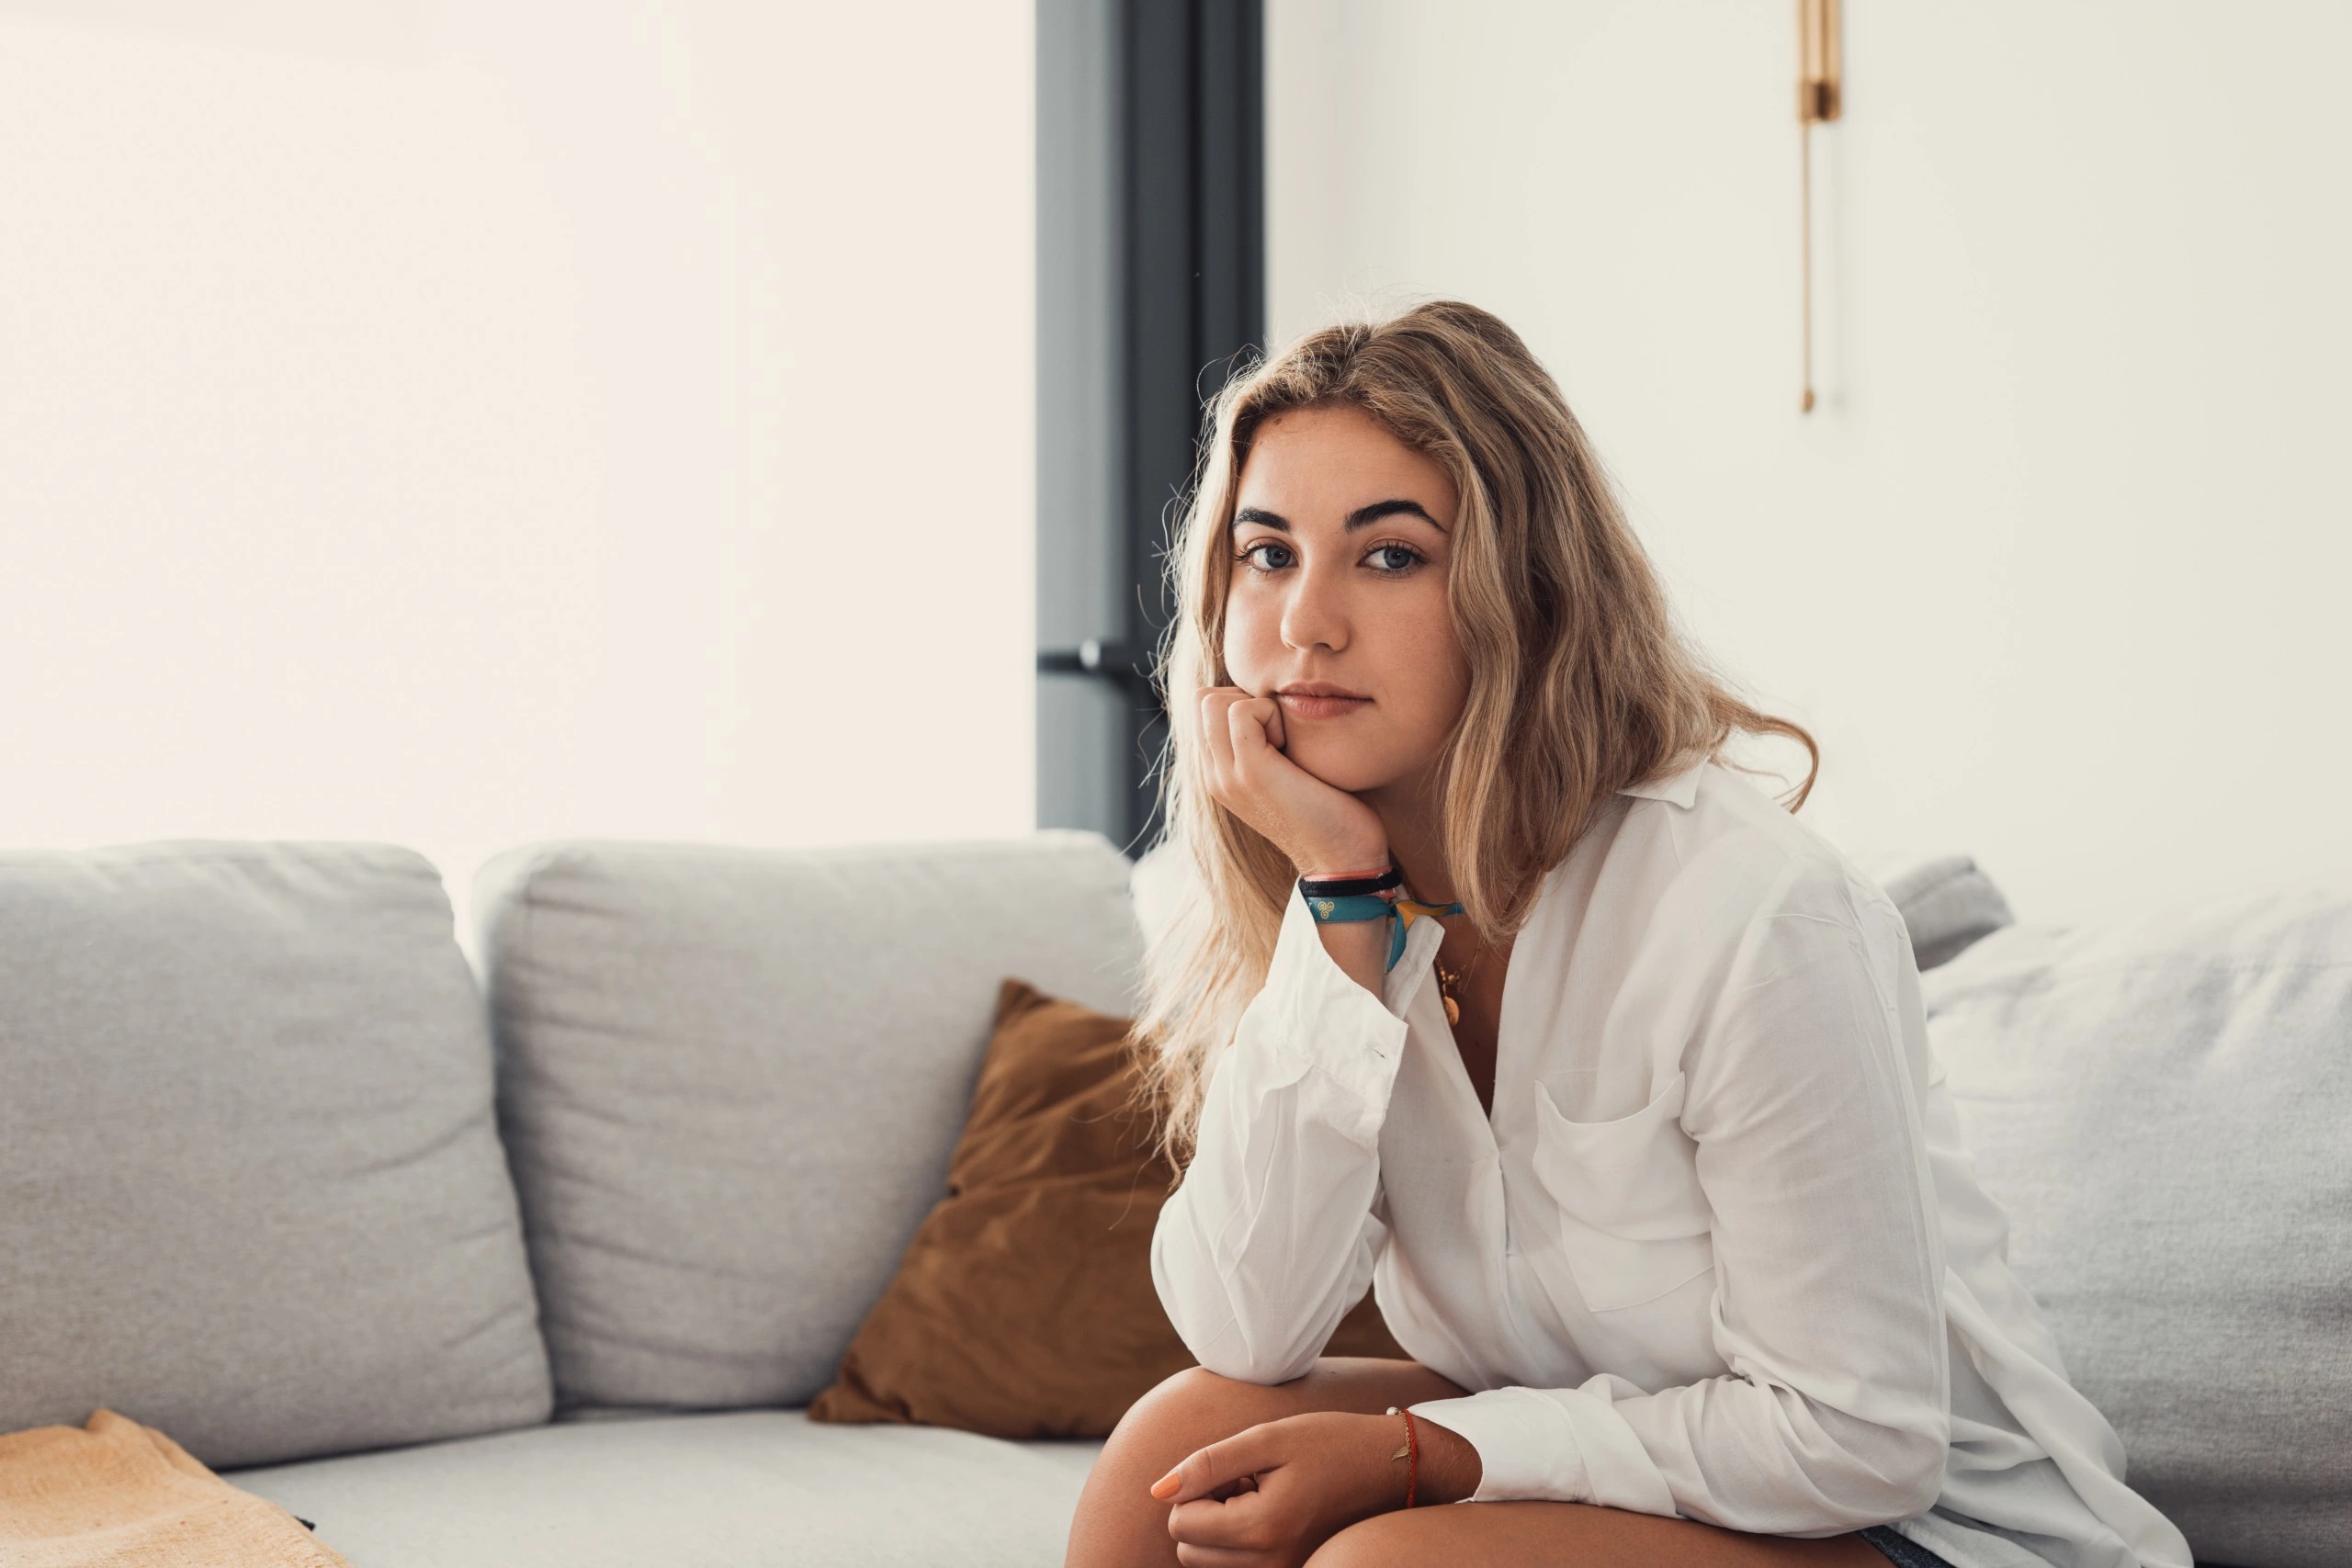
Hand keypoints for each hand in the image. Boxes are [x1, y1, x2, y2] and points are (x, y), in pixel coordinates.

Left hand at [1149, 1411, 1404, 1567]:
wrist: (1388, 1468)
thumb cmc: (1329, 1443)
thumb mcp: (1267, 1438)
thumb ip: (1207, 1464)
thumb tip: (1157, 1491)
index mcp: (1261, 1529)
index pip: (1180, 1523)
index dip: (1195, 1488)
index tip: (1236, 1468)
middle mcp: (1270, 1565)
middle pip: (1188, 1549)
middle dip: (1205, 1511)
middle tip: (1248, 1480)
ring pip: (1207, 1563)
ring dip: (1221, 1528)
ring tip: (1260, 1495)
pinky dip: (1238, 1543)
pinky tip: (1268, 1514)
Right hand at [1195, 687, 1387, 876]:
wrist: (1342, 860)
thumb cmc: (1329, 811)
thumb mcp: (1285, 772)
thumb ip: (1265, 743)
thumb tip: (1274, 703)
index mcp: (1218, 774)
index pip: (1202, 708)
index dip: (1242, 701)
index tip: (1277, 732)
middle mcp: (1213, 775)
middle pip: (1202, 700)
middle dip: (1245, 698)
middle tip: (1280, 733)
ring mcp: (1226, 775)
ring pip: (1212, 701)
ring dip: (1257, 706)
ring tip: (1284, 741)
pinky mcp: (1249, 773)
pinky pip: (1241, 711)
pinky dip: (1272, 714)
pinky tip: (1291, 746)